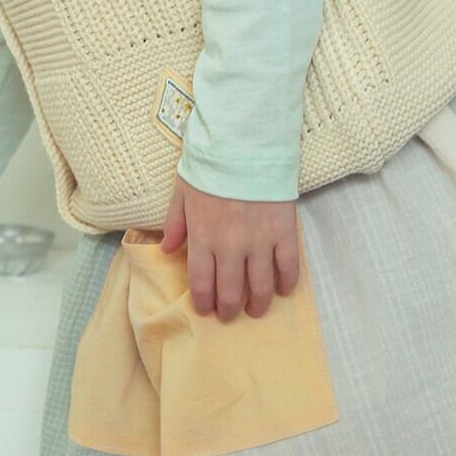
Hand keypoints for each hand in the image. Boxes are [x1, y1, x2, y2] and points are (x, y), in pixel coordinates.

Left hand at [160, 175, 299, 320]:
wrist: (246, 141)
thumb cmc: (210, 164)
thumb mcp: (182, 191)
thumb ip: (174, 224)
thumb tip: (167, 250)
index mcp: (203, 238)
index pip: (202, 284)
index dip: (204, 303)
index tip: (206, 310)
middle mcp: (231, 246)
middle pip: (230, 292)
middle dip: (229, 309)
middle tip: (230, 314)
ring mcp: (260, 241)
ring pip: (260, 286)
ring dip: (257, 303)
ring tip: (255, 309)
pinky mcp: (284, 232)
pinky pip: (288, 266)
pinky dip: (287, 282)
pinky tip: (283, 290)